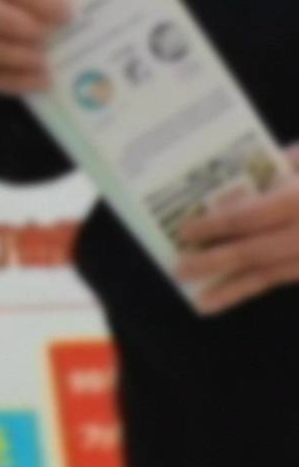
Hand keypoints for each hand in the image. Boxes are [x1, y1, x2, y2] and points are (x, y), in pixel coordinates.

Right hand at [0, 0, 72, 100]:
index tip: (68, 15)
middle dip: (13, 24)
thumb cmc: (53, 7)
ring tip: (44, 63)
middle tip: (45, 37)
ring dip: (12, 54)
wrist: (35, 27)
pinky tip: (43, 81)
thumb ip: (72, 0)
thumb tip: (86, 14)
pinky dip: (16, 81)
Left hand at [174, 162, 298, 313]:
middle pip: (260, 252)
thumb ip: (286, 164)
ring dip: (238, 288)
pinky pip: (290, 277)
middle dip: (218, 263)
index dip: (217, 226)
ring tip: (203, 301)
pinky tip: (238, 292)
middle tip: (180, 269)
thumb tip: (240, 177)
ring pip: (278, 275)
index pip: (254, 217)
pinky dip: (263, 285)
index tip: (185, 231)